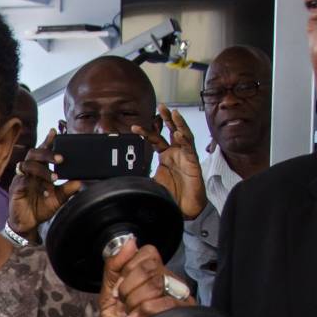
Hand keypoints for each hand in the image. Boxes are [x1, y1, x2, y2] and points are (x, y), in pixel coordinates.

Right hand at [7, 129, 81, 240]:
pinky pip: (23, 181)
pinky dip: (36, 185)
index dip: (47, 141)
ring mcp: (20, 179)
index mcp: (38, 170)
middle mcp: (28, 172)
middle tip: (61, 158)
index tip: (54, 132)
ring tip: (55, 178)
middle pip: (33, 154)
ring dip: (43, 170)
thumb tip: (80, 181)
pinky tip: (46, 192)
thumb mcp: (57, 199)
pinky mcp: (15, 189)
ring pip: (28, 165)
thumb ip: (67, 190)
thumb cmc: (40, 208)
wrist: (28, 224)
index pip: (42, 152)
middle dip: (47, 153)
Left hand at [99, 236, 195, 316]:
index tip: (119, 289)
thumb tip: (129, 241)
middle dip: (128, 287)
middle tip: (125, 303)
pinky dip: (143, 312)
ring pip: (156, 282)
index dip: (129, 268)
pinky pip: (162, 302)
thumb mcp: (109, 295)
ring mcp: (179, 299)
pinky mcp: (183, 315)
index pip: (148, 253)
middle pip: (151, 266)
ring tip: (132, 315)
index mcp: (153, 276)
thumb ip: (114, 266)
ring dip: (134, 301)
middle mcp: (169, 284)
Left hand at [136, 105, 206, 219]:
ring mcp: (186, 156)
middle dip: (167, 118)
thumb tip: (123, 176)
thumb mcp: (151, 183)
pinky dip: (184, 141)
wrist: (184, 209)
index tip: (134, 127)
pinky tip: (179, 133)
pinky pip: (189, 150)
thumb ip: (141, 175)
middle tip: (161, 106)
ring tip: (173, 113)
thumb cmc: (172, 195)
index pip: (156, 139)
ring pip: (183, 136)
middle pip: (172, 131)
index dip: (146, 132)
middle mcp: (176, 153)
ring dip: (178, 124)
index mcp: (166, 156)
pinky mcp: (193, 164)